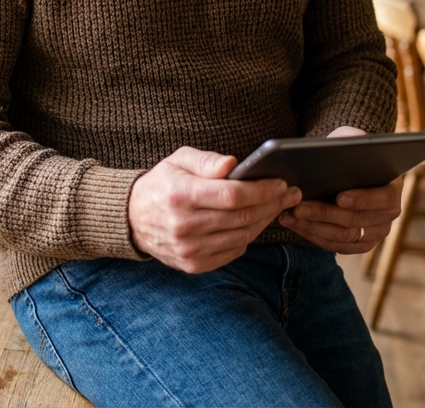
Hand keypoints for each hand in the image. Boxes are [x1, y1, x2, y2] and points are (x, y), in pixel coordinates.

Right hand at [128, 146, 302, 273]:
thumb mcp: (178, 161)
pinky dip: (248, 237)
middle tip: (291, 193)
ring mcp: (189, 249)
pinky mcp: (193, 265)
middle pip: (242, 217)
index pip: (232, 195)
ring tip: (277, 206)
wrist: (133, 219)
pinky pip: (233, 251)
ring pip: (242, 236)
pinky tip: (254, 222)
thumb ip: (207, 160)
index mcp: (180, 195)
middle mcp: (184, 225)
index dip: (262, 189)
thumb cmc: (162, 184)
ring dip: (265, 220)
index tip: (281, 182)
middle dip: (272, 203)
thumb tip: (234, 164)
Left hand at [277, 126, 402, 253]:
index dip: (362, 199)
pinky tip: (294, 224)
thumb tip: (341, 147)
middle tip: (299, 207)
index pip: (384, 198)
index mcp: (393, 187)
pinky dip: (313, 235)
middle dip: (325, 214)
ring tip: (290, 215)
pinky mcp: (358, 244)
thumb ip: (350, 142)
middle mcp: (388, 214)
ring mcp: (375, 232)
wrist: (344, 166)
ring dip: (313, 226)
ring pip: (344, 236)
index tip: (339, 197)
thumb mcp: (349, 139)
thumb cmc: (346, 150)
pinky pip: (335, 245)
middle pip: (357, 220)